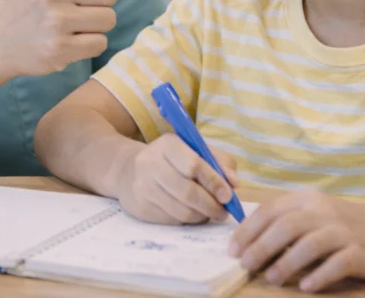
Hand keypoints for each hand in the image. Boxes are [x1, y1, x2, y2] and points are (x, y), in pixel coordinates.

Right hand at [115, 133, 239, 223]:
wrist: (129, 171)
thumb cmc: (172, 160)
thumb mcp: (194, 150)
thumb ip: (219, 162)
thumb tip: (234, 184)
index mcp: (167, 144)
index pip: (193, 165)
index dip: (214, 182)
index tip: (228, 195)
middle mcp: (150, 164)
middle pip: (187, 192)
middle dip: (211, 205)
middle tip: (224, 211)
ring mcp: (143, 187)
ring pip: (181, 210)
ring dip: (202, 215)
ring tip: (211, 213)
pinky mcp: (140, 207)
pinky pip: (172, 220)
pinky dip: (188, 220)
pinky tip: (193, 213)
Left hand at [228, 190, 364, 292]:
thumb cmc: (346, 224)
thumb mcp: (315, 213)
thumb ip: (287, 222)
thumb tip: (249, 241)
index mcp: (308, 199)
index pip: (271, 210)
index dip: (249, 230)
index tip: (233, 249)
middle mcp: (324, 211)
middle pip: (286, 226)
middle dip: (261, 246)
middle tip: (246, 265)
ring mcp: (344, 231)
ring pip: (310, 244)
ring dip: (287, 262)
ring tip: (271, 277)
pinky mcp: (362, 252)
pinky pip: (338, 264)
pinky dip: (319, 275)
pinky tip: (306, 286)